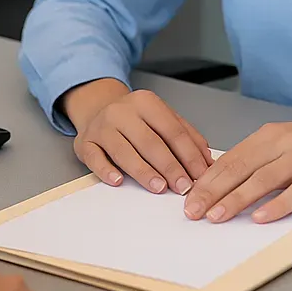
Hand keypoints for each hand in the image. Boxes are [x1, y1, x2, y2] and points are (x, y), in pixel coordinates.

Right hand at [61, 79, 211, 193]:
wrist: (97, 108)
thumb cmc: (136, 119)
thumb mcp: (162, 118)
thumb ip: (186, 136)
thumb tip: (207, 160)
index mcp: (146, 103)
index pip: (172, 130)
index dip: (188, 154)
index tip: (200, 175)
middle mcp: (122, 111)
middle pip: (150, 142)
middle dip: (170, 166)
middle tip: (183, 186)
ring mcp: (101, 126)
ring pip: (124, 150)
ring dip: (143, 171)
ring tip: (159, 187)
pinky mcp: (84, 142)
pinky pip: (94, 157)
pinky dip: (106, 170)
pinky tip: (118, 181)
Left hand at [182, 116, 291, 223]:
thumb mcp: (289, 143)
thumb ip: (261, 158)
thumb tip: (227, 182)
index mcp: (270, 135)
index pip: (230, 159)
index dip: (207, 179)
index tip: (187, 198)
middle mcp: (284, 143)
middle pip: (240, 169)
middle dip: (212, 192)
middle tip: (192, 212)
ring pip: (262, 180)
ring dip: (236, 199)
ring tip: (216, 217)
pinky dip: (277, 205)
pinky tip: (260, 218)